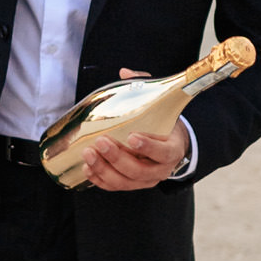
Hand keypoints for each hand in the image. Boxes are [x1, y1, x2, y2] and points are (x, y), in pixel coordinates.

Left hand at [81, 72, 186, 190]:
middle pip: (140, 170)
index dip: (149, 147)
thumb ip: (144, 88)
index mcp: (172, 149)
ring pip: (125, 181)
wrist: (168, 143)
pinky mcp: (133, 184)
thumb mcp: (159, 105)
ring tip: (88, 154)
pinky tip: (87, 169)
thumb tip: (125, 72)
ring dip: (104, 169)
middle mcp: (161, 169)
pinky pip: (115, 187)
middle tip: (101, 142)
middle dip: (117, 158)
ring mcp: (147, 180)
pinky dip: (100, 180)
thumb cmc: (161, 123)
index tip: (132, 137)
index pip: (164, 152)